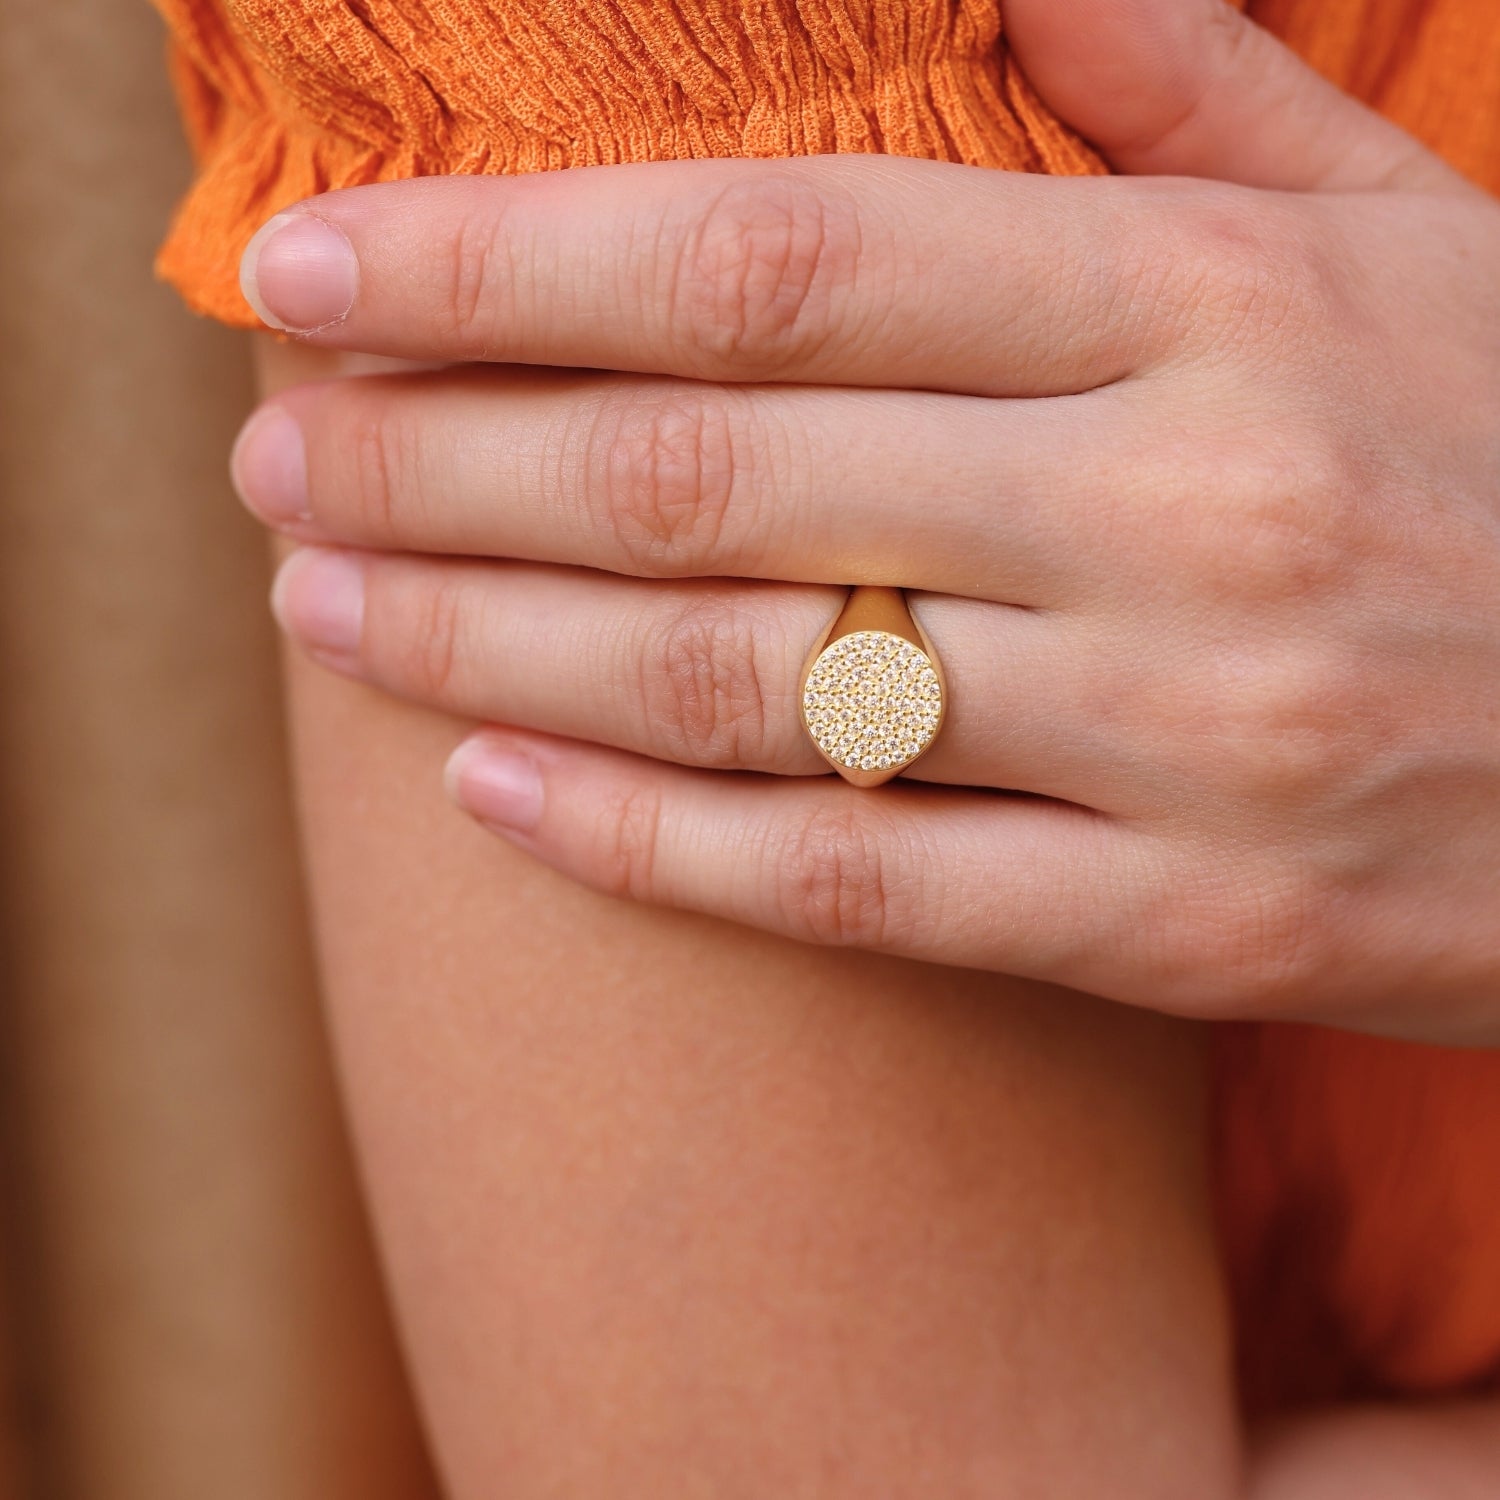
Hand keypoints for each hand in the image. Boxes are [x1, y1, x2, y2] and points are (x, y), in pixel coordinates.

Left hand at [230, 0, 1499, 1041]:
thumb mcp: (1402, 240)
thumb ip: (1188, 89)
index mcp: (1216, 306)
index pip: (768, 258)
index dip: (505, 264)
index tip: (323, 277)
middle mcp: (1181, 516)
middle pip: (700, 476)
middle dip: (439, 467)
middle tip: (279, 467)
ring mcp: (1185, 742)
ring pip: (743, 697)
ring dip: (485, 657)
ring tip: (326, 620)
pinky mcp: (1188, 927)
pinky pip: (855, 892)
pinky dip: (646, 852)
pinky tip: (489, 804)